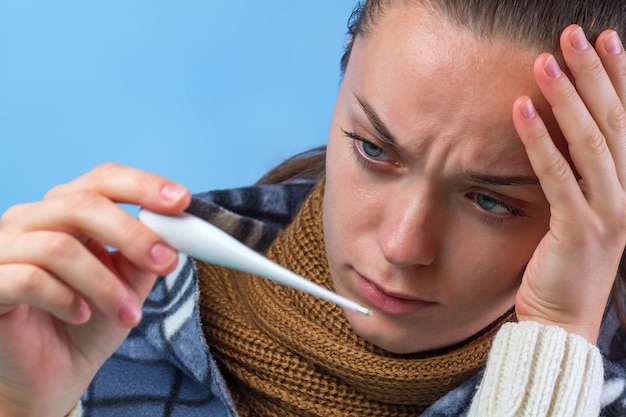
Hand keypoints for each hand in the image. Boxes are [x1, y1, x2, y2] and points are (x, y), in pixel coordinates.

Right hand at [0, 163, 190, 416]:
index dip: (144, 185)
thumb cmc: (89, 322)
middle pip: (83, 203)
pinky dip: (66, 299)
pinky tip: (82, 316)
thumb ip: (147, 252)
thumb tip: (176, 229)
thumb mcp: (129, 281)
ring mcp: (4, 249)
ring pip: (59, 247)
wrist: (53, 376)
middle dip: (133, 234)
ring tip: (129, 314)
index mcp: (67, 209)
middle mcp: (31, 219)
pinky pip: (29, 279)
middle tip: (166, 263)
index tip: (182, 200)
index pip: (103, 179)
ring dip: (105, 285)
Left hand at [512, 25, 625, 343]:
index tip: (604, 40)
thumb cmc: (564, 264)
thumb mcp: (579, 211)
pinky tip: (521, 110)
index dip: (618, 78)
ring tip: (544, 60)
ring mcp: (608, 213)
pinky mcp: (578, 230)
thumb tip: (557, 132)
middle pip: (613, 122)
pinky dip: (539, 141)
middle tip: (574, 34)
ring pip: (591, 143)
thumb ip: (576, 174)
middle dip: (594, 74)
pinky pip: (557, 177)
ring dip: (568, 97)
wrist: (563, 318)